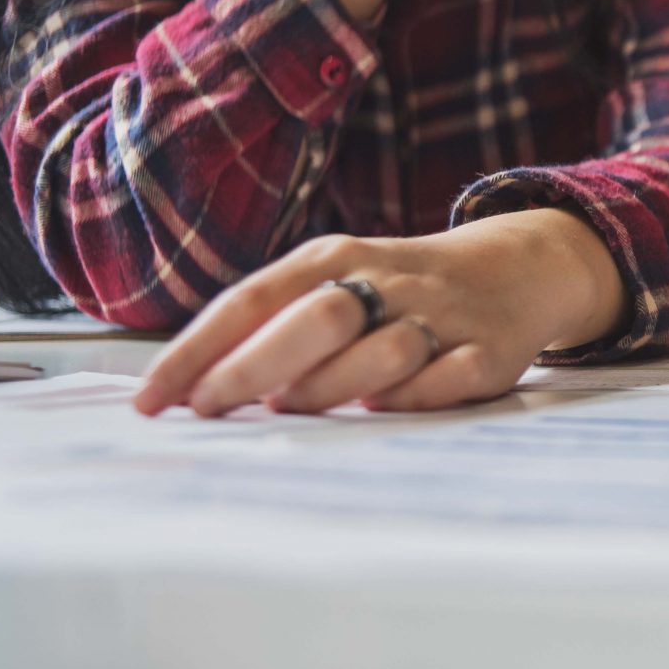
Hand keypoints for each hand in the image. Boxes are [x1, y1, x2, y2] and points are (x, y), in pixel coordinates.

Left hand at [134, 210, 623, 416]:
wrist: (515, 269)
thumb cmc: (398, 290)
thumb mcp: (333, 281)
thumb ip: (273, 324)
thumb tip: (196, 385)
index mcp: (336, 257)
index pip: (253, 299)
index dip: (197, 351)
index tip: (152, 401)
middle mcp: (388, 280)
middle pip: (318, 318)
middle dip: (256, 367)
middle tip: (212, 409)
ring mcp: (443, 317)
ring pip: (383, 352)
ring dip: (330, 388)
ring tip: (296, 411)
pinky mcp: (490, 353)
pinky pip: (448, 382)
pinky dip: (412, 401)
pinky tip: (383, 411)